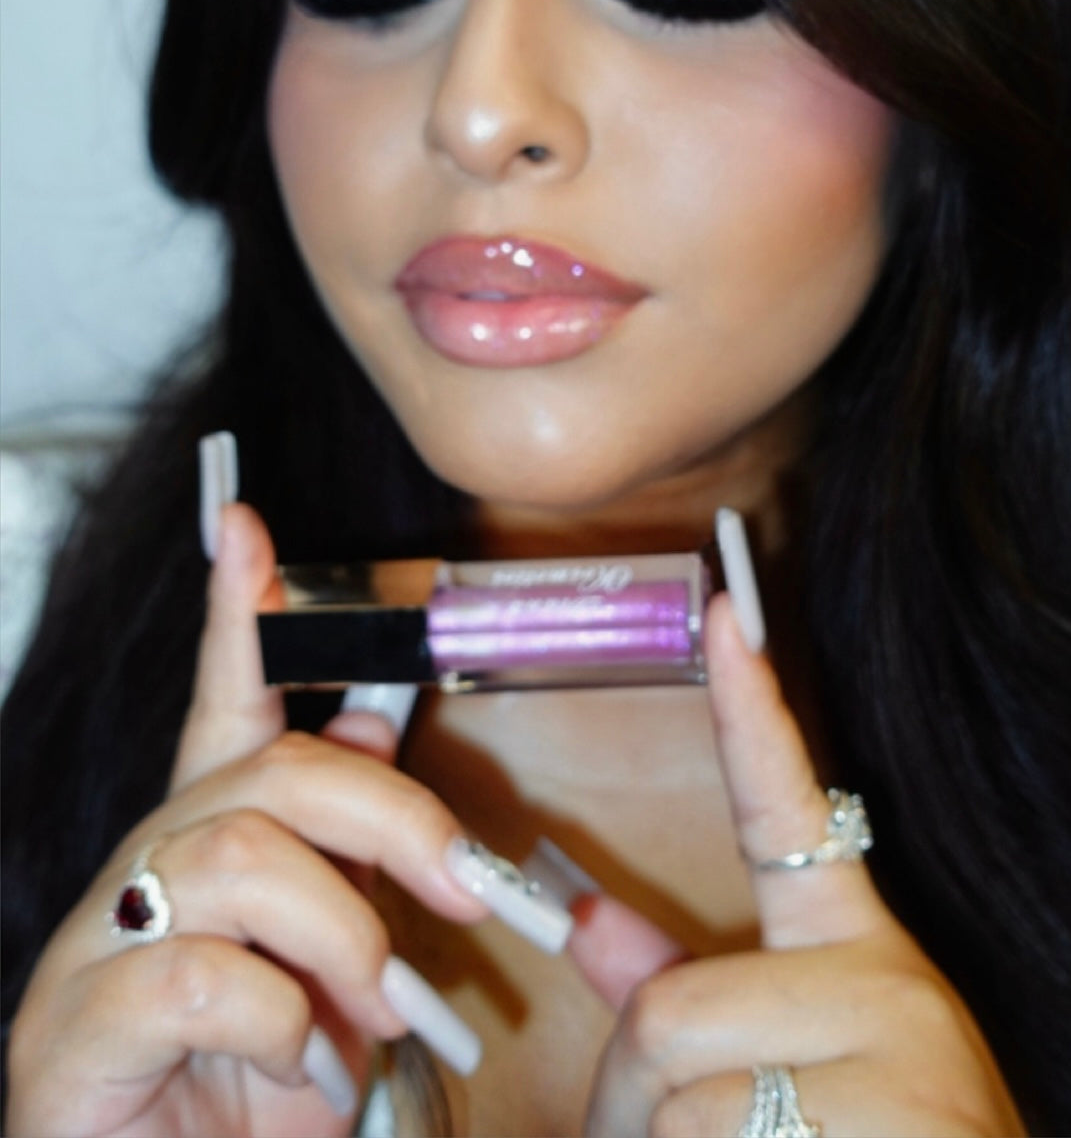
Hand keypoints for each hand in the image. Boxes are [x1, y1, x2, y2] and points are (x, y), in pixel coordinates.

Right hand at [6, 501, 493, 1137]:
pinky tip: (302, 1066)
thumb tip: (375, 721)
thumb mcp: (330, 974)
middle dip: (391, 818)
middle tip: (469, 894)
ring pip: (237, 857)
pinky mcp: (71, 1028)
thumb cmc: (254, 1098)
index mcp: (207, 846)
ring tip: (378, 1016)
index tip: (245, 521)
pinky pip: (193, 973)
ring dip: (342, 933)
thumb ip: (347, 857)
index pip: (222, 704)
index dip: (235, 614)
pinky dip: (280, 1020)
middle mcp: (143, 871)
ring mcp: (96, 945)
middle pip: (272, 776)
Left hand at [572, 598, 1023, 1137]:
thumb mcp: (787, 1071)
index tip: (726, 613)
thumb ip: (680, 994)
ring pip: (678, 1101)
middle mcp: (888, 986)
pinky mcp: (896, 1117)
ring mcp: (901, 1056)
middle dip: (628, 1100)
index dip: (751, 708)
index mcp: (855, 955)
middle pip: (666, 1014)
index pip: (787, 809)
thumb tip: (586, 920)